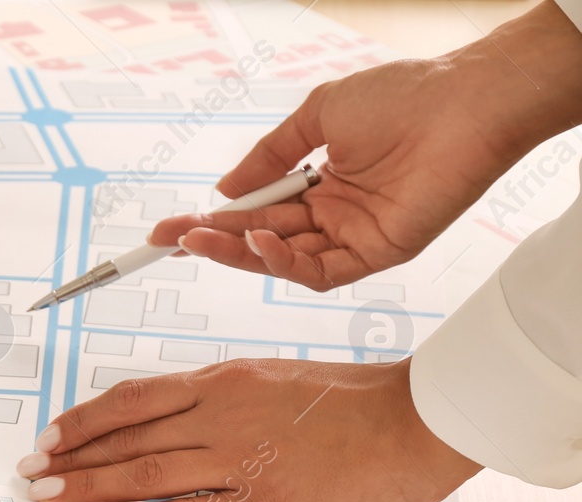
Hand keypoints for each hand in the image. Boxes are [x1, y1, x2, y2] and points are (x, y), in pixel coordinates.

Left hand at [14, 359, 480, 501]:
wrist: (416, 422)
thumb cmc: (353, 400)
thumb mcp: (273, 378)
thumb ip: (221, 395)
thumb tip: (171, 419)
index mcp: (223, 379)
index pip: (132, 399)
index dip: (83, 420)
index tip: (50, 436)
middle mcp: (219, 413)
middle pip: (125, 436)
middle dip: (68, 456)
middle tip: (28, 473)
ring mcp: (237, 458)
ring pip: (142, 470)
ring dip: (84, 484)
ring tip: (44, 496)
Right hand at [152, 1, 581, 289]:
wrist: (464, 104)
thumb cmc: (404, 97)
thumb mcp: (317, 115)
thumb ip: (269, 155)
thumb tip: (225, 190)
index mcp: (321, 181)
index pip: (255, 208)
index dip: (211, 219)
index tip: (170, 227)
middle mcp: (334, 213)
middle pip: (260, 239)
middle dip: (213, 241)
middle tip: (174, 241)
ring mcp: (353, 236)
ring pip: (282, 260)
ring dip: (241, 253)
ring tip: (206, 239)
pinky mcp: (376, 254)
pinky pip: (319, 272)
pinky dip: (285, 263)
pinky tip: (262, 243)